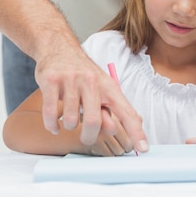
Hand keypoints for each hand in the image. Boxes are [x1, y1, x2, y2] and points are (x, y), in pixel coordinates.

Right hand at [35, 38, 148, 152]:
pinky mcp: (51, 81)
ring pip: (71, 120)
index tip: (144, 148)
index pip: (126, 111)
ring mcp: (71, 80)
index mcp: (108, 86)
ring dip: (69, 126)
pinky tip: (55, 125)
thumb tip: (116, 130)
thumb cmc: (83, 74)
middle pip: (95, 122)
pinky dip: (52, 126)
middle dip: (90, 136)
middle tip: (87, 137)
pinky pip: (51, 114)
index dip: (136, 131)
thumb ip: (108, 110)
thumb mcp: (100, 88)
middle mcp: (92, 81)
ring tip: (69, 118)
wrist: (60, 47)